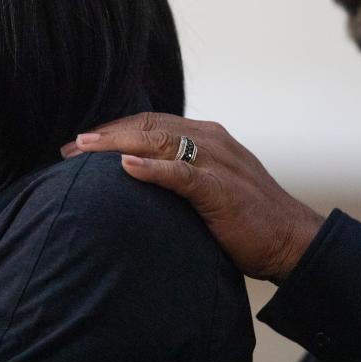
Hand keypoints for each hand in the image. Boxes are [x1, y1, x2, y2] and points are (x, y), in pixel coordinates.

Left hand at [61, 112, 324, 282]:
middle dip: (105, 134)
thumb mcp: (212, 185)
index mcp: (207, 136)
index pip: (150, 123)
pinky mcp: (221, 188)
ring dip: (116, 143)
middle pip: (147, 126)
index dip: (113, 130)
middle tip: (68, 149)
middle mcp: (210, 139)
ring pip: (158, 141)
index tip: (81, 145)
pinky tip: (125, 168)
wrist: (292, 239)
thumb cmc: (250, 218)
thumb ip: (182, 175)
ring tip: (83, 150)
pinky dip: (152, 169)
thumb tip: (139, 179)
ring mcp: (217, 161)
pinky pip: (181, 173)